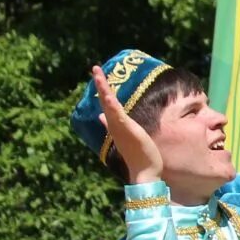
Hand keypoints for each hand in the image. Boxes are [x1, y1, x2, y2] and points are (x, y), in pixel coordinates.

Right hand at [92, 66, 162, 183]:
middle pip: (105, 101)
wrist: (143, 172)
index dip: (103, 90)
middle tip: (95, 68)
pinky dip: (111, 105)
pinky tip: (108, 95)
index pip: (107, 104)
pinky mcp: (126, 130)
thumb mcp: (128, 137)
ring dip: (103, 89)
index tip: (98, 76)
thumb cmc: (138, 155)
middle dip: (100, 84)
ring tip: (98, 74)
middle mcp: (115, 125)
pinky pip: (117, 115)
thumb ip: (114, 126)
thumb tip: (101, 117)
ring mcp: (119, 127)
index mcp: (115, 125)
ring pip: (109, 105)